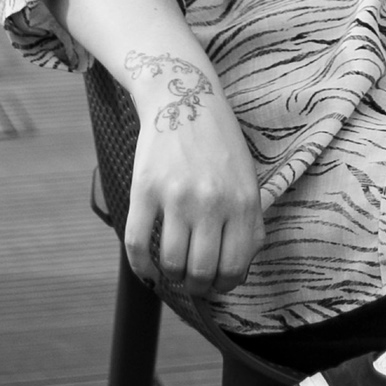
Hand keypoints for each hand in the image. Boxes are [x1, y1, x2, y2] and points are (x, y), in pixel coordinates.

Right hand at [120, 47, 263, 295]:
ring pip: (171, 262)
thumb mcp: (248, 181)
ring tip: (173, 270)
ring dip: (172, 276)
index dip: (225, 285)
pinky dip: (141, 267)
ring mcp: (176, 196)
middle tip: (193, 281)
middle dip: (197, 286)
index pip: (235, 267)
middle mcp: (211, 202)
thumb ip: (249, 224)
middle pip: (201, 271)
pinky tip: (147, 270)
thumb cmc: (220, 146)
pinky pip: (136, 243)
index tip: (217, 284)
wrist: (185, 99)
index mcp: (242, 202)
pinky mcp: (145, 189)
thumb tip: (238, 271)